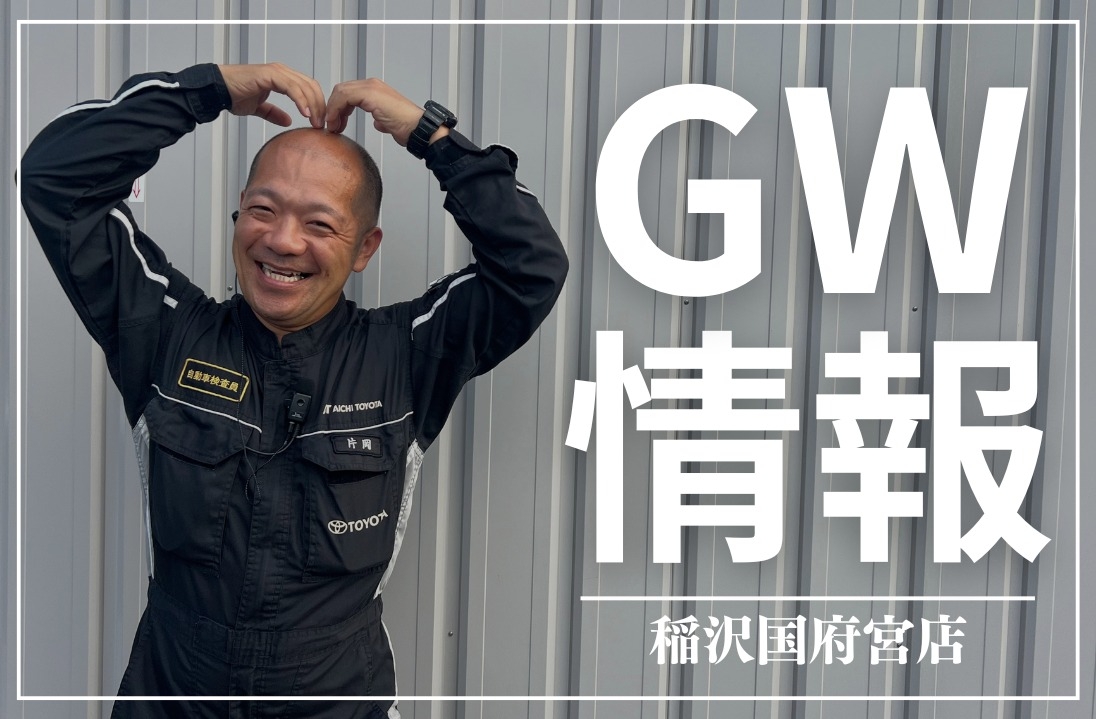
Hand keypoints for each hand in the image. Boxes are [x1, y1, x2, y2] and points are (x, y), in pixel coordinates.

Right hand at [218, 63, 325, 127]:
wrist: (217, 90)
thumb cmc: (234, 95)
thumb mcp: (259, 108)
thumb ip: (274, 113)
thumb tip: (288, 121)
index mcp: (282, 78)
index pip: (308, 88)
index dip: (317, 104)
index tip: (319, 121)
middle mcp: (281, 72)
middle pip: (311, 86)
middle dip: (319, 106)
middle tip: (321, 123)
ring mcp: (276, 71)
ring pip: (304, 86)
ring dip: (313, 105)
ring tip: (315, 121)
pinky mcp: (269, 75)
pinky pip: (292, 87)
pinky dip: (301, 100)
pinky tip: (304, 112)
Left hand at [324, 78, 444, 145]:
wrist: (418, 129)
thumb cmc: (408, 127)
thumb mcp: (388, 122)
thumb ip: (380, 119)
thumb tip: (377, 123)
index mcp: (376, 90)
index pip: (347, 92)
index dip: (337, 107)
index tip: (336, 124)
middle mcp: (372, 85)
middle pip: (341, 90)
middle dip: (333, 108)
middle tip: (332, 126)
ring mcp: (372, 88)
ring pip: (341, 92)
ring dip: (333, 109)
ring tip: (333, 126)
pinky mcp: (370, 94)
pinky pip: (345, 97)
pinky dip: (336, 109)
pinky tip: (337, 122)